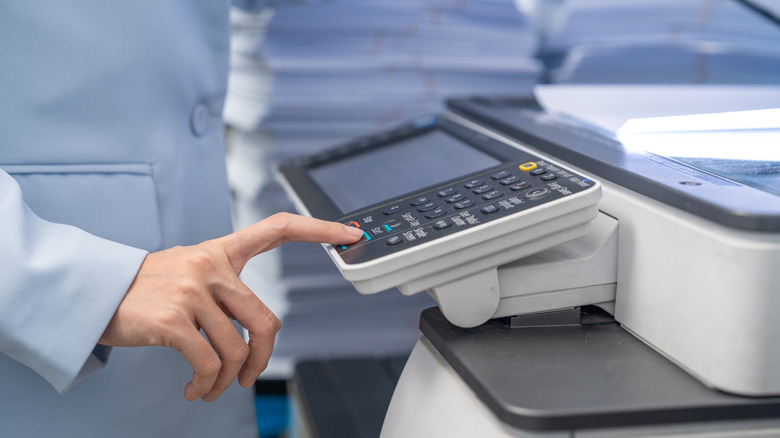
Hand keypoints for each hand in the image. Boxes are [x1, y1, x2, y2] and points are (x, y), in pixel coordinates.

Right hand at [99, 212, 363, 401]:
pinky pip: (209, 364)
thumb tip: (255, 332)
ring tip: (207, 387)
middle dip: (262, 359)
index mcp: (220, 252)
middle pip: (266, 321)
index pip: (277, 228)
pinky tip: (194, 389)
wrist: (94, 293)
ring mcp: (192, 292)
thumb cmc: (147, 290)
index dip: (319, 229)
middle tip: (246, 376)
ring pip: (236, 350)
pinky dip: (206, 386)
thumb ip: (223, 287)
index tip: (351, 232)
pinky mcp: (173, 320)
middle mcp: (210, 267)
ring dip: (225, 381)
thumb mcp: (188, 271)